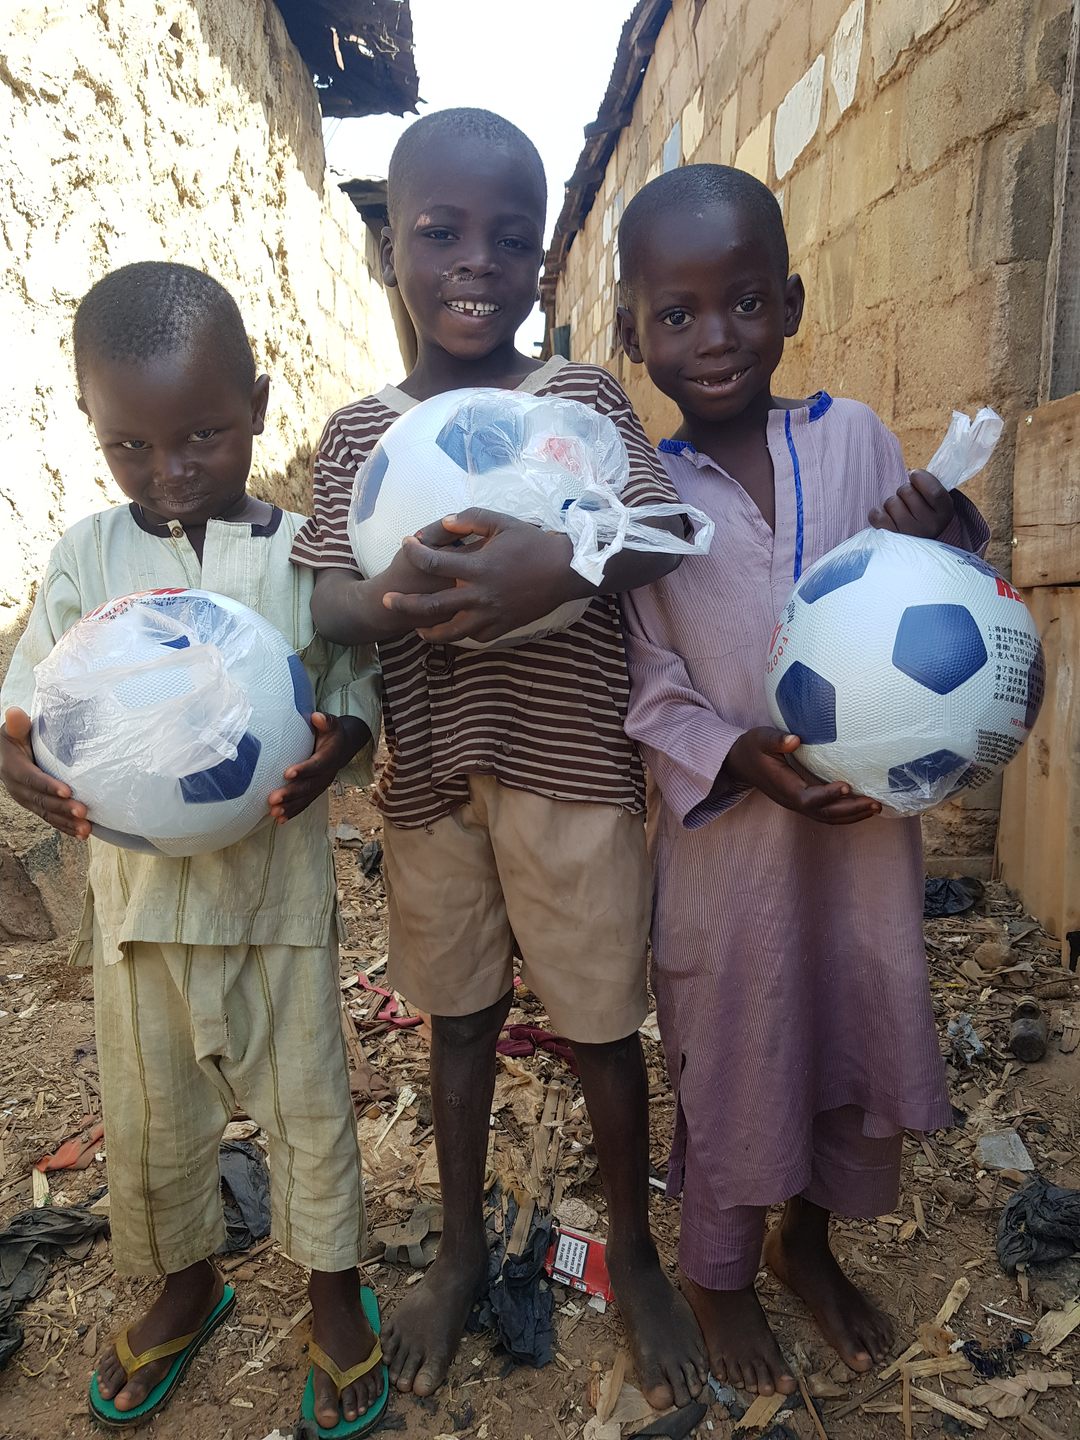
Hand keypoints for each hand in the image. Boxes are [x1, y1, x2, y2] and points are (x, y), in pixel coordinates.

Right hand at [0, 707, 90, 838]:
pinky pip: (51, 819)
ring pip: (47, 814)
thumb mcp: (13, 730)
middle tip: (83, 812)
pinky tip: (82, 834)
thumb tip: (16, 712)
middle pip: (42, 801)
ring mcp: (28, 800)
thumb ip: (18, 725)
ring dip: (67, 822)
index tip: (67, 790)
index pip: (32, 779)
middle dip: (63, 808)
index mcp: (13, 769)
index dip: (48, 786)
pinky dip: (66, 827)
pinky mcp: (37, 806)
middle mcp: (19, 788)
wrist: (5, 755)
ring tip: (85, 829)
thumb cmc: (15, 738)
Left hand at [267, 712, 369, 822]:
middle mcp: (327, 774)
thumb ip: (325, 721)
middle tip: (273, 799)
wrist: (344, 746)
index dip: (304, 769)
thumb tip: (316, 717)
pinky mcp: (315, 791)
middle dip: (291, 794)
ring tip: (274, 813)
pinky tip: (279, 820)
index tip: (287, 773)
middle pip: (309, 786)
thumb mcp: (331, 724)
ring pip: (306, 798)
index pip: (317, 764)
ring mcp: (321, 785)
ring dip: (290, 807)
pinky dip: (293, 812)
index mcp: (330, 757)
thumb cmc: (331, 733)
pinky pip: (305, 804)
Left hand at [383, 509, 588, 643]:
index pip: (432, 562)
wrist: (566, 572)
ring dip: (429, 631)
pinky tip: (454, 628)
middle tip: (388, 601)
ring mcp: (491, 615)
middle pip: (431, 606)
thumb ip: (471, 519)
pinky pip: (476, 636)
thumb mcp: (503, 522)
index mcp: (477, 567)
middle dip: (405, 604)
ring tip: (416, 629)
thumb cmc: (534, 544)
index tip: (406, 545)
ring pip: (450, 631)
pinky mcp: (503, 627)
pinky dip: (462, 633)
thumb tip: (444, 523)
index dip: (414, 552)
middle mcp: (479, 595)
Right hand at [721, 727, 880, 824]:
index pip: (807, 798)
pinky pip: (827, 813)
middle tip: (876, 803)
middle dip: (851, 810)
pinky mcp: (804, 801)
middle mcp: (793, 800)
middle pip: (824, 814)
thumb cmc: (752, 748)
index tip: (846, 786)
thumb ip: (776, 740)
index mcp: (784, 787)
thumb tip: (795, 740)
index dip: (827, 795)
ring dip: (853, 815)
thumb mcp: (760, 739)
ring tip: (876, 807)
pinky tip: (863, 806)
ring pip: (828, 817)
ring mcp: (799, 804)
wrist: (741, 762)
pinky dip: (846, 814)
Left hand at [869, 469, 953, 538]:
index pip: (934, 491)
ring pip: (892, 502)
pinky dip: (877, 513)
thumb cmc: (923, 512)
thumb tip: (912, 474)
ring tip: (898, 511)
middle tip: (907, 500)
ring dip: (891, 503)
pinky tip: (885, 516)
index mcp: (945, 512)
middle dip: (903, 490)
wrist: (917, 544)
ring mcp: (911, 534)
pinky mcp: (891, 539)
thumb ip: (928, 484)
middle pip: (907, 492)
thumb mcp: (933, 498)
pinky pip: (877, 516)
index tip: (913, 476)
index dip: (920, 478)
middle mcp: (931, 526)